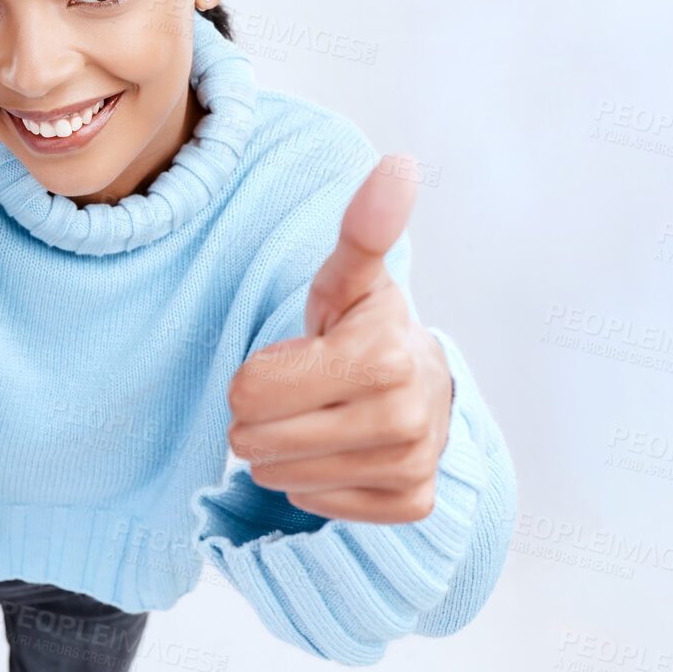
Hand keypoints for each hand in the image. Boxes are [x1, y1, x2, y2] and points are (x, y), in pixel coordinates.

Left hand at [224, 154, 453, 524]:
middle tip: (300, 393)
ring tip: (319, 420)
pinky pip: (316, 506)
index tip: (296, 359)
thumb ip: (361, 230)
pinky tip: (343, 452)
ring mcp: (410, 465)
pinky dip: (317, 483)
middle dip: (262, 416)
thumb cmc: (363, 326)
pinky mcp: (410, 504)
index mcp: (382, 356)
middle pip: (257, 440)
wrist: (424, 383)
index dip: (257, 374)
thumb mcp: (349, 278)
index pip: (247, 391)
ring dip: (283, 451)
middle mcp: (404, 417)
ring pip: (280, 478)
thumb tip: (398, 165)